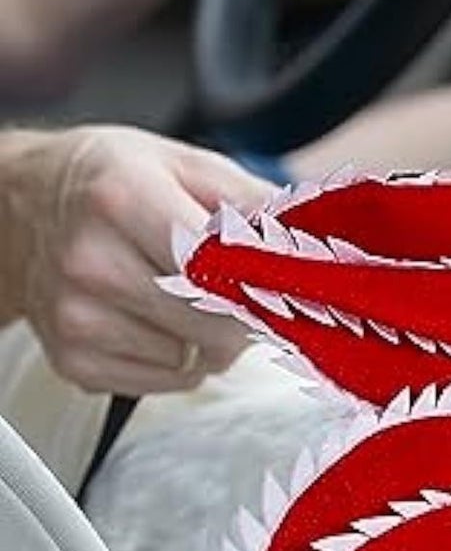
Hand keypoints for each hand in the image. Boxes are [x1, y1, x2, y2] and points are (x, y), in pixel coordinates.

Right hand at [0, 124, 273, 395]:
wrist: (24, 207)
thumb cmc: (121, 183)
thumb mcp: (190, 167)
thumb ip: (259, 204)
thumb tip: (321, 243)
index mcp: (121, 196)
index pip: (221, 265)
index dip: (267, 283)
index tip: (295, 286)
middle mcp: (89, 259)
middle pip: (215, 323)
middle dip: (246, 316)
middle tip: (240, 291)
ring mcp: (75, 316)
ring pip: (196, 360)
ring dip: (212, 340)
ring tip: (183, 297)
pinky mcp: (73, 361)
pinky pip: (169, 382)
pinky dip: (180, 361)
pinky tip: (156, 321)